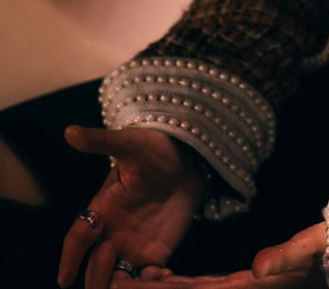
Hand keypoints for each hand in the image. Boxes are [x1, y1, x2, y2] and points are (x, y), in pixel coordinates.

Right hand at [58, 124, 204, 288]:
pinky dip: (151, 286)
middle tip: (111, 255)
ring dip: (122, 286)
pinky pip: (146, 280)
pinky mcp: (157, 253)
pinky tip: (164, 278)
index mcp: (102, 209)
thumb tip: (70, 131)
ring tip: (142, 277)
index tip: (64, 278)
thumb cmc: (155, 149)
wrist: (188, 158)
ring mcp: (134, 245)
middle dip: (96, 273)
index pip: (78, 237)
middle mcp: (113, 233)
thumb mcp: (131, 143)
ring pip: (117, 280)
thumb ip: (102, 142)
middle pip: (94, 268)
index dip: (70, 256)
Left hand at [115, 223, 327, 288]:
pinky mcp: (236, 284)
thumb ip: (287, 256)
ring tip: (124, 277)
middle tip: (113, 280)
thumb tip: (258, 267)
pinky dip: (174, 284)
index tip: (129, 284)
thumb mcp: (311, 250)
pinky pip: (198, 288)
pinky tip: (159, 274)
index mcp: (245, 287)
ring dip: (155, 288)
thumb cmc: (328, 254)